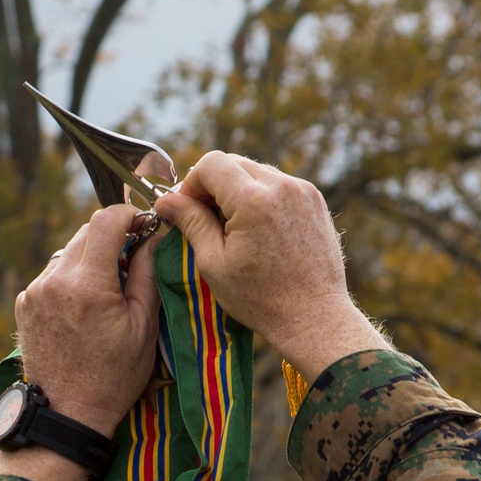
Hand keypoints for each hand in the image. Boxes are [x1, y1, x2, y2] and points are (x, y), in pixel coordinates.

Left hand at [14, 204, 159, 437]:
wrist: (66, 414)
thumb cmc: (113, 378)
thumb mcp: (144, 329)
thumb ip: (148, 276)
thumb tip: (152, 239)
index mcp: (89, 285)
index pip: (106, 221)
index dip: (129, 216)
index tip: (143, 225)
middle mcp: (55, 281)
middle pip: (85, 231)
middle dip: (111, 238)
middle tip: (131, 261)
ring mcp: (35, 291)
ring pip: (68, 252)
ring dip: (90, 260)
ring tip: (106, 294)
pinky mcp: (24, 303)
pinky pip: (52, 275)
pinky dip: (71, 281)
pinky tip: (83, 310)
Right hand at [154, 154, 388, 380]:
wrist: (314, 317)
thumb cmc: (261, 299)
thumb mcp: (215, 263)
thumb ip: (191, 223)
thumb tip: (165, 201)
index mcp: (252, 200)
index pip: (211, 164)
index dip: (192, 183)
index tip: (188, 210)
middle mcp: (281, 186)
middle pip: (234, 163)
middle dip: (214, 186)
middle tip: (206, 221)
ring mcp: (303, 191)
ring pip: (257, 172)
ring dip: (238, 191)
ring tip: (234, 230)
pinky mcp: (315, 200)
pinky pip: (279, 186)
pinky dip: (262, 199)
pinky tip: (259, 232)